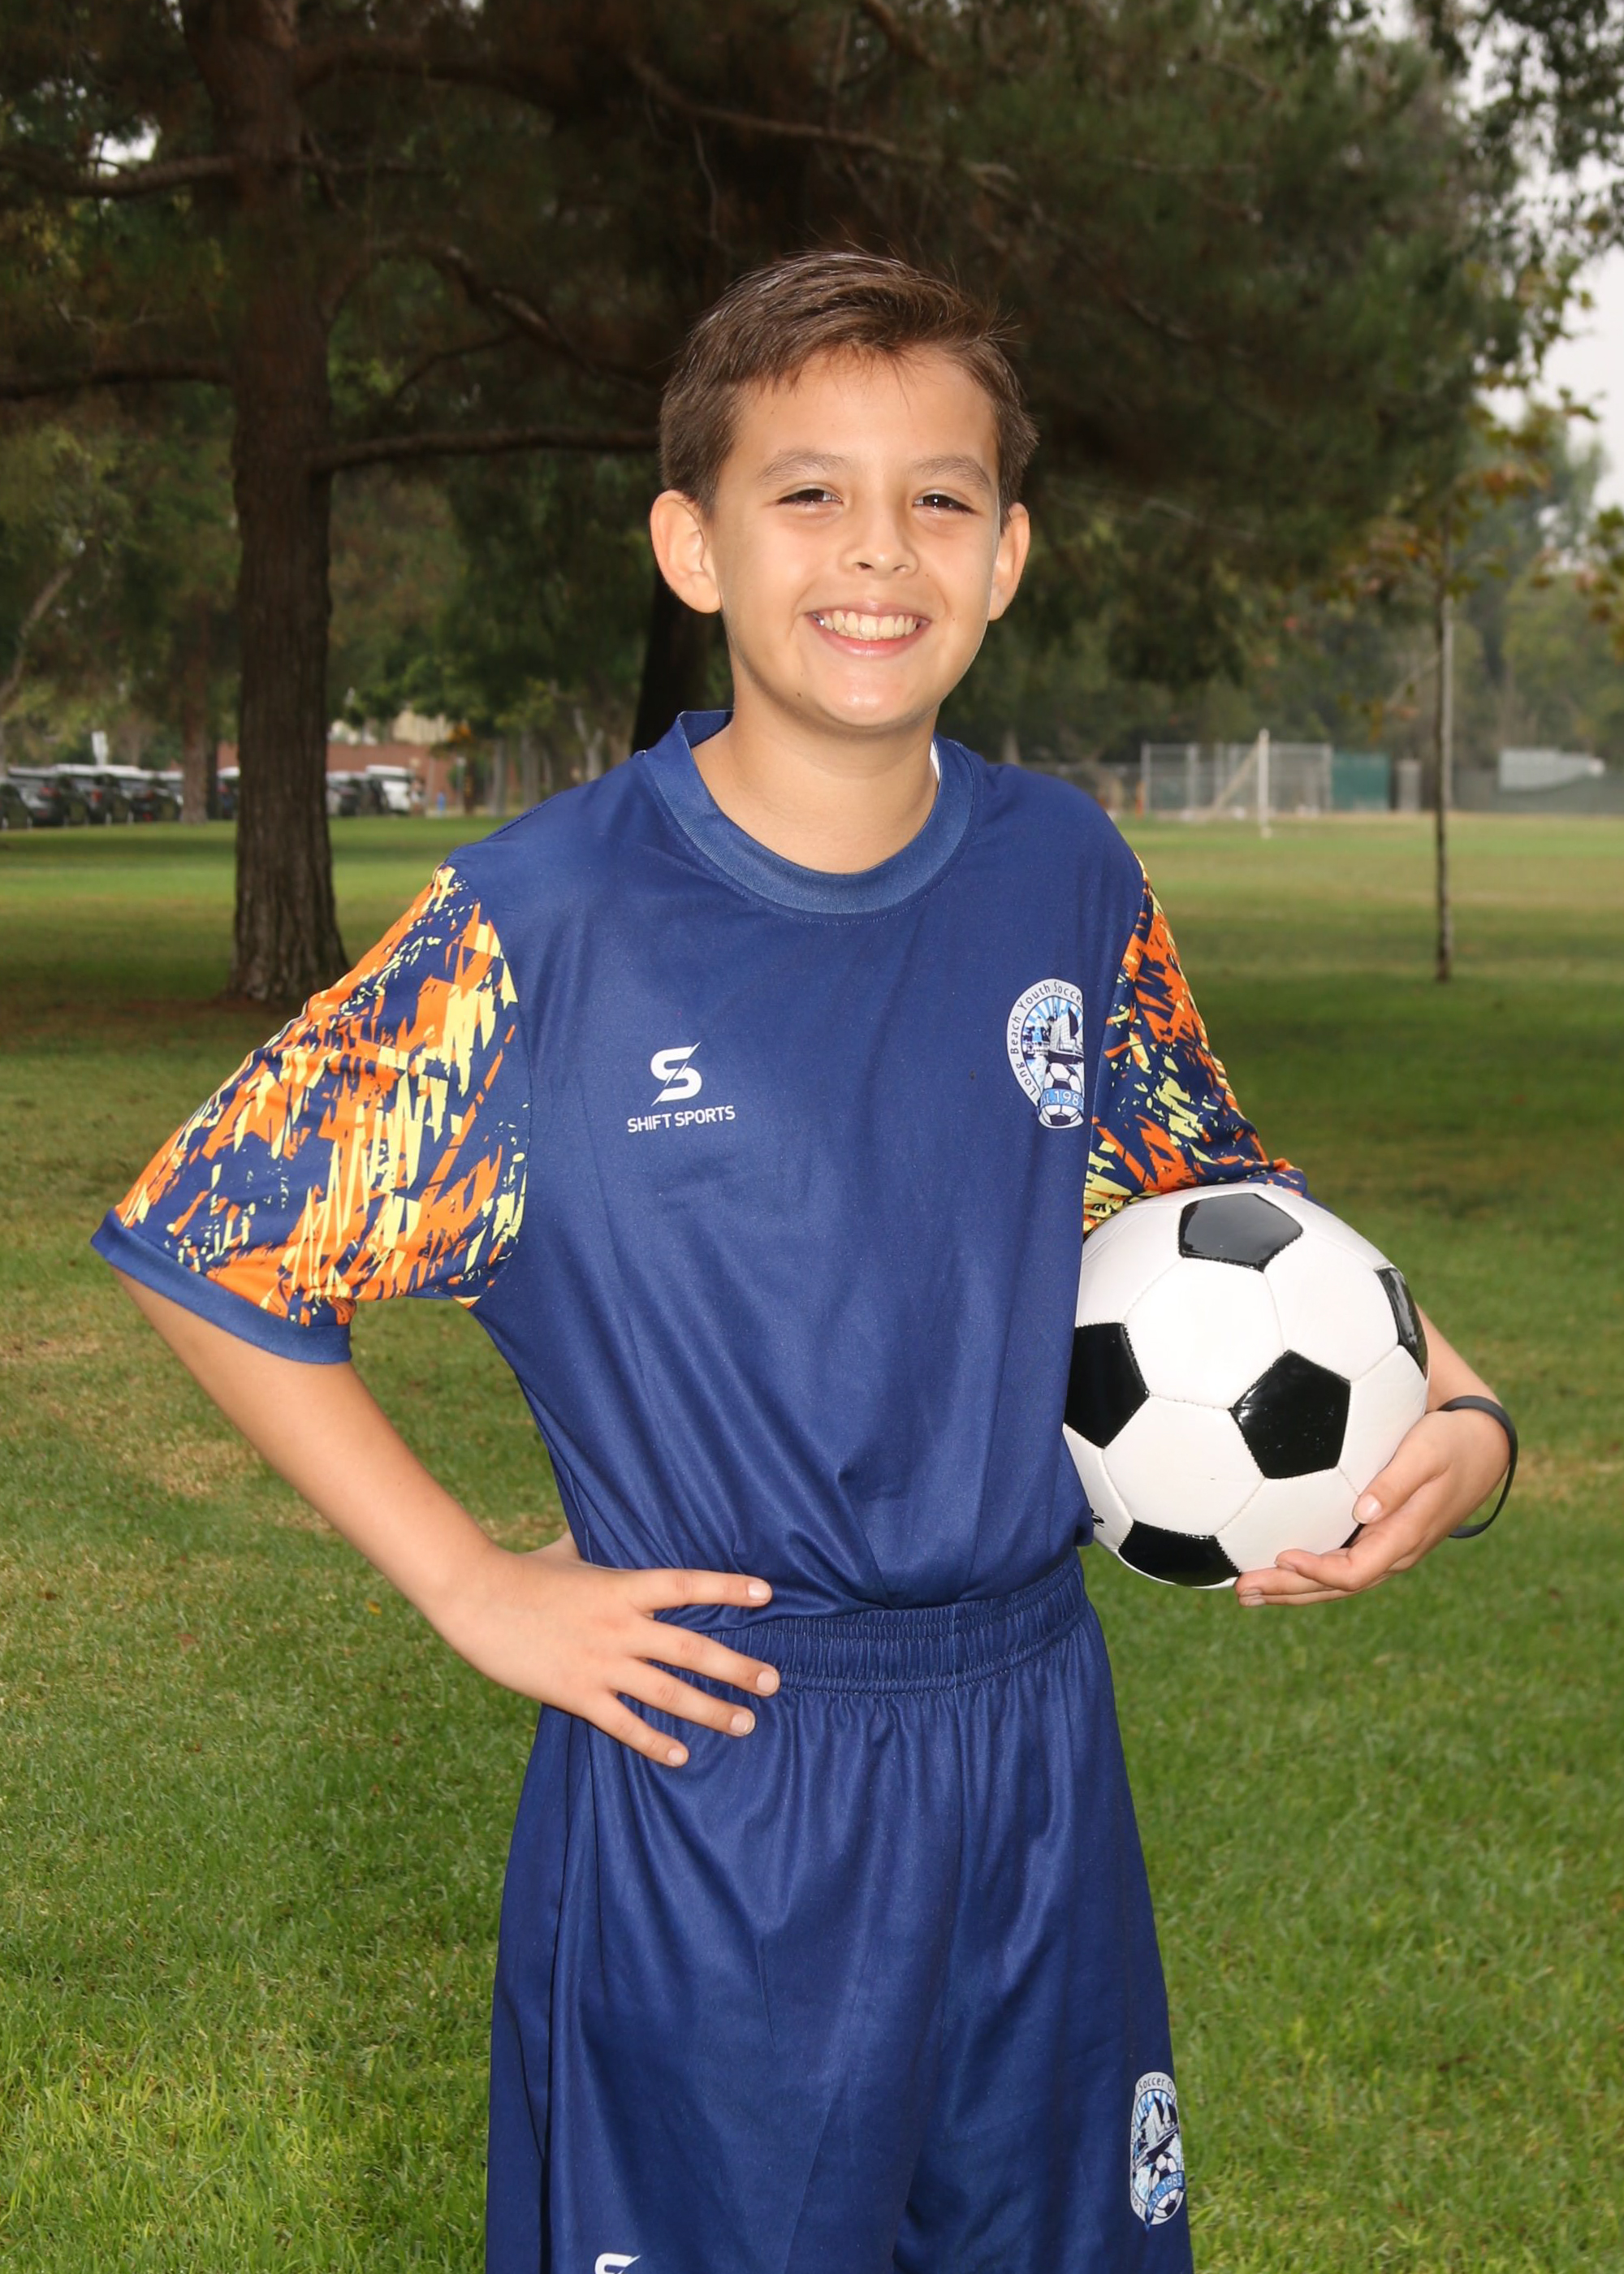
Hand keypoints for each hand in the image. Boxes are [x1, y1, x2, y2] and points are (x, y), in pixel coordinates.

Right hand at [437, 1533, 779, 1764]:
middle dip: (736, 1667)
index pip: (686, 1584)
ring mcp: (599, 1662)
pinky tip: (680, 1755)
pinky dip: (654, 1741)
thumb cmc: (521, 1571)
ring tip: (746, 1723)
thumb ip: (596, 1546)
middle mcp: (619, 1626)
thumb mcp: (567, 1551)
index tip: (767, 1593)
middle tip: (773, 1682)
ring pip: (667, 1691)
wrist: (474, 1596)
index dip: (728, 1587)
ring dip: (710, 1710)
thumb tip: (606, 1521)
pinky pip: (623, 1723)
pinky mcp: (575, 1692)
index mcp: (621, 1586)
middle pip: (691, 1648)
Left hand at [1234, 1404, 1509, 1606]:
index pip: (1355, 1571)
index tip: (1281, 1556)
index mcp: (1404, 1537)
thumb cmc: (1449, 1444)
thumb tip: (1363, 1510)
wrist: (1481, 1451)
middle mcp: (1394, 1553)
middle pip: (1336, 1586)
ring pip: (1335, 1583)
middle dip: (1289, 1591)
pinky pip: (1340, 1567)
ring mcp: (1387, 1551)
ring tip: (1246, 1592)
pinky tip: (1275, 1569)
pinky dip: (1306, 1574)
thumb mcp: (1427, 1453)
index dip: (1317, 1571)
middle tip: (1243, 1590)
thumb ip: (1397, 1481)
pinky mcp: (1379, 1540)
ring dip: (1292, 1589)